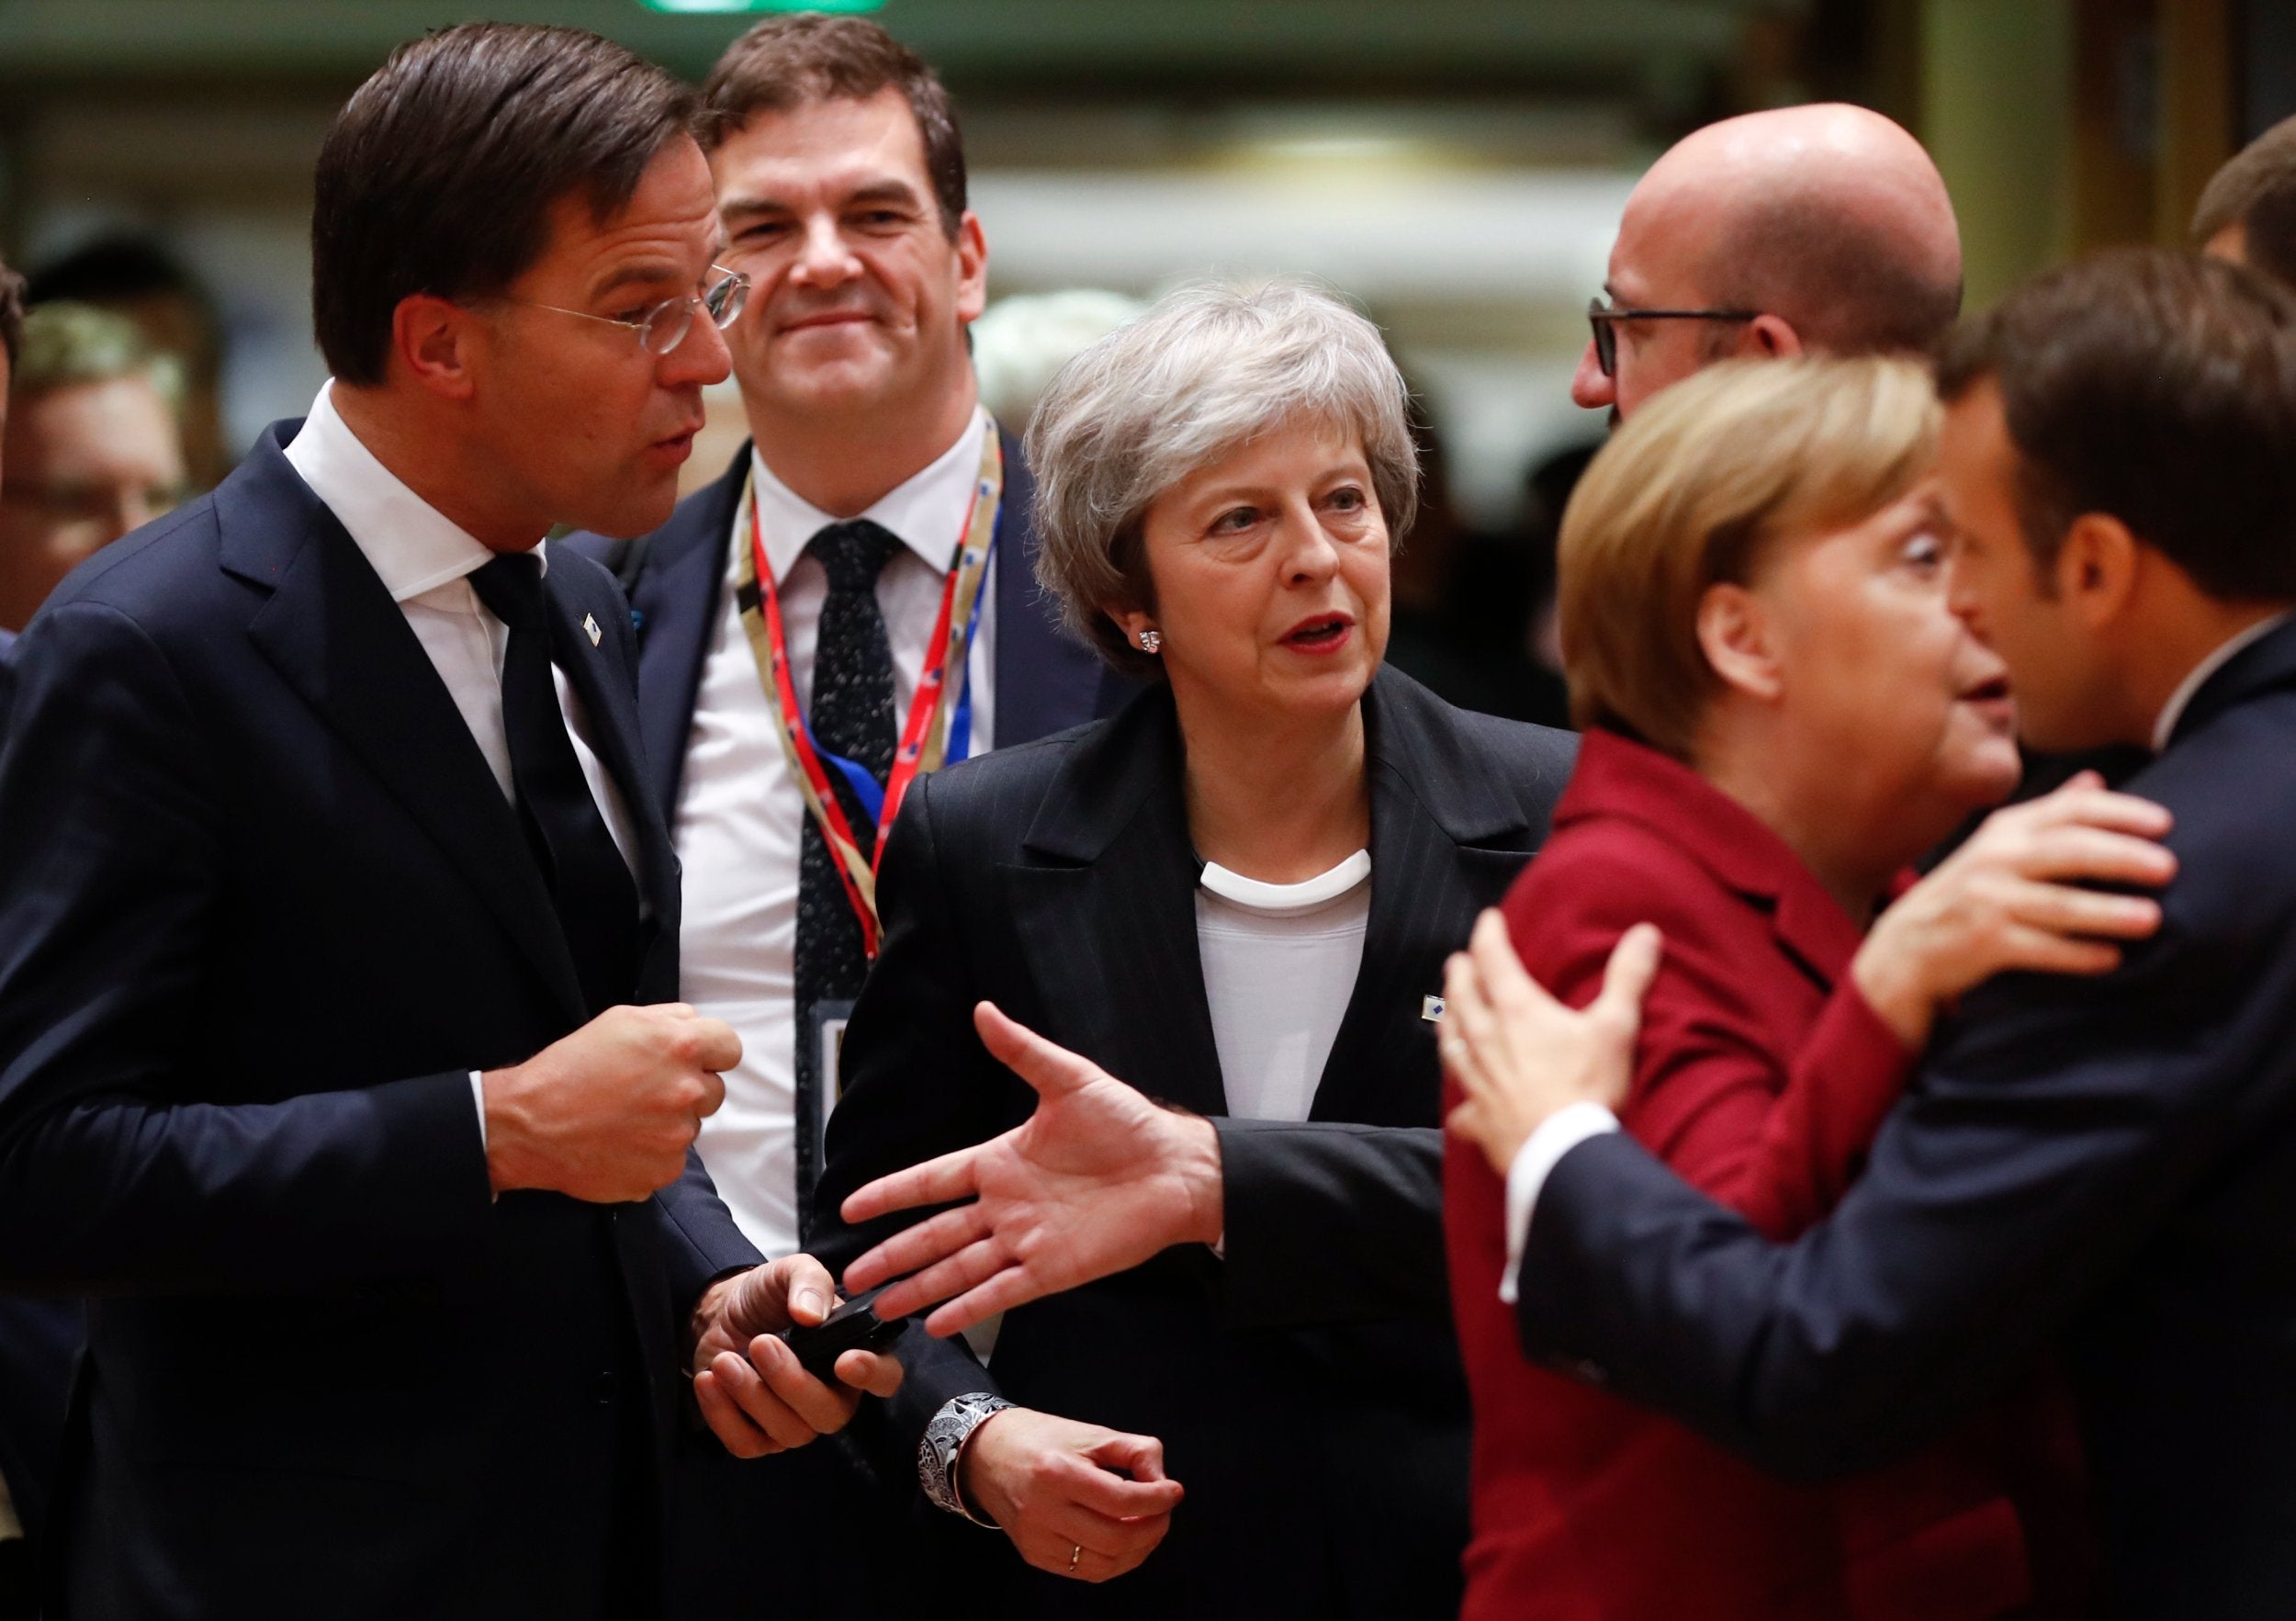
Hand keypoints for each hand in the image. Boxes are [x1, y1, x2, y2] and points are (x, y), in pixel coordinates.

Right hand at [480, 1003, 736, 1202]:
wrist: (530, 1124)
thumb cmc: (570, 1069)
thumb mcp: (621, 1021)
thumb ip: (671, 1020)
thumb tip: (697, 1028)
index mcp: (680, 1046)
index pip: (730, 1048)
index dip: (712, 1053)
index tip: (696, 1061)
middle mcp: (687, 1090)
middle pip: (714, 1091)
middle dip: (688, 1089)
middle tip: (645, 1092)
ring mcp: (678, 1136)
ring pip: (690, 1127)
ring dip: (668, 1123)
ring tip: (623, 1118)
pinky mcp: (664, 1171)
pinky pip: (671, 1159)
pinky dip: (651, 1154)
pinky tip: (619, 1143)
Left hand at [688, 1254, 903, 1459]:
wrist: (721, 1315)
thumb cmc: (767, 1297)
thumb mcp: (790, 1272)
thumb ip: (809, 1282)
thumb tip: (810, 1315)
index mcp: (854, 1353)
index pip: (884, 1377)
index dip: (873, 1375)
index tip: (845, 1361)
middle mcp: (833, 1395)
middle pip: (829, 1414)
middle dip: (791, 1382)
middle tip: (760, 1343)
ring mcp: (797, 1421)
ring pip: (788, 1432)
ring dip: (752, 1395)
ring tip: (726, 1360)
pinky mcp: (758, 1436)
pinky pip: (747, 1444)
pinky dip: (724, 1414)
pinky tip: (709, 1381)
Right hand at [838, 1002, 1223, 1335]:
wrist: (1177, 1169)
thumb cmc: (1128, 1123)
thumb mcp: (1069, 1079)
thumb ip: (1022, 1051)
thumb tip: (984, 1010)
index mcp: (1001, 1160)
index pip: (931, 1180)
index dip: (891, 1194)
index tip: (851, 1207)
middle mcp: (1006, 1205)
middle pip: (934, 1234)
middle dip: (892, 1255)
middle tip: (850, 1278)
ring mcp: (1025, 1241)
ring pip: (958, 1269)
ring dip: (919, 1288)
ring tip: (882, 1309)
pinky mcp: (1052, 1270)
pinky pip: (1001, 1292)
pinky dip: (967, 1308)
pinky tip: (937, 1324)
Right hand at [960, 1407, 1184, 1583]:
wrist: (987, 1456)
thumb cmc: (1042, 1439)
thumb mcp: (1091, 1432)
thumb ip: (1135, 1450)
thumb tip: (1162, 1481)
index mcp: (1057, 1472)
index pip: (1121, 1499)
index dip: (1158, 1499)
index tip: (1174, 1491)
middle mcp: (1043, 1510)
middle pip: (1116, 1538)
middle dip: (1153, 1527)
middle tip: (1164, 1511)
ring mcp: (1037, 1538)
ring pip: (1105, 1564)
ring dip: (1139, 1549)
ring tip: (1149, 1526)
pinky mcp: (1034, 1555)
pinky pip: (1086, 1572)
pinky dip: (1115, 1561)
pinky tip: (1124, 1541)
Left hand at [1442, 912, 1662, 1177]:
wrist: (1562, 1152)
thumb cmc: (1587, 1085)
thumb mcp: (1615, 1026)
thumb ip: (1628, 977)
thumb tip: (1645, 932)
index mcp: (1516, 1010)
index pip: (1493, 959)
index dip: (1488, 934)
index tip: (1489, 919)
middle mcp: (1487, 1039)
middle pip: (1462, 998)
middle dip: (1460, 974)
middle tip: (1459, 961)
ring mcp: (1478, 1080)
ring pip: (1452, 1044)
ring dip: (1448, 1023)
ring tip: (1447, 1013)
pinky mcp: (1478, 1118)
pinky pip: (1462, 1109)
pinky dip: (1461, 1103)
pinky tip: (1462, 1107)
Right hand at [1852, 772, 2174, 1048]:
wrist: (1910, 944)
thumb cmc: (1973, 890)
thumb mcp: (2002, 844)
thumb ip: (2050, 815)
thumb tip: (2096, 780)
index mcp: (2007, 830)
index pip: (2069, 810)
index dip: (2119, 813)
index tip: (2164, 824)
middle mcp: (1995, 859)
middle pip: (2067, 851)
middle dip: (2120, 857)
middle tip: (2169, 868)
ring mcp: (1987, 901)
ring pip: (2057, 905)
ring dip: (2107, 912)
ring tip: (2151, 918)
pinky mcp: (1983, 942)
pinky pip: (2039, 949)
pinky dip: (2077, 955)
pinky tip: (2111, 958)